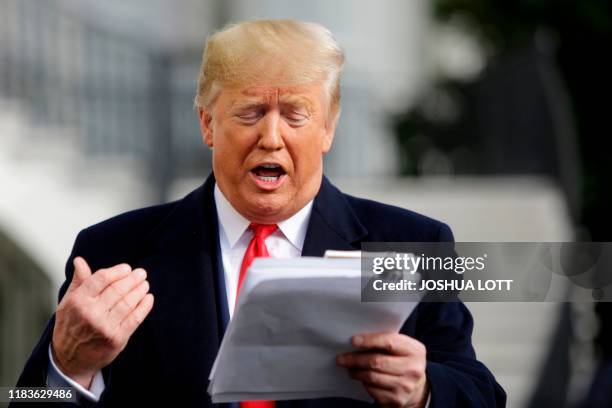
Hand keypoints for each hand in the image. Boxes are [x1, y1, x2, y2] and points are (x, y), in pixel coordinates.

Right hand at [51, 257, 153, 388]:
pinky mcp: (117, 339)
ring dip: (140, 290)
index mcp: (78, 301)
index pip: (102, 278)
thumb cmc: (70, 327)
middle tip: (141, 273)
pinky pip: (135, 318)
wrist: (70, 360)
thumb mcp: (68, 303)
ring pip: (128, 303)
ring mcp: (105, 327)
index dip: (117, 271)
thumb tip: (80, 261)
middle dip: (133, 279)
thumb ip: (79, 281)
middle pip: (118, 289)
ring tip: (145, 284)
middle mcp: (91, 313)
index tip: (127, 268)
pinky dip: (144, 306)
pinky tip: (148, 298)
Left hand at [336, 332, 428, 407]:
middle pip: (377, 361)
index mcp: (415, 350)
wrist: (417, 388)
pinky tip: (360, 377)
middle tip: (341, 358)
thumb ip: (386, 341)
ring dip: (356, 372)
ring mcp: (405, 386)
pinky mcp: (396, 400)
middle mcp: (413, 369)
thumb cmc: (403, 361)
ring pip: (372, 377)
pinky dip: (363, 383)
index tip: (353, 340)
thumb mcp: (402, 348)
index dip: (370, 340)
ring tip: (349, 367)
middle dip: (356, 359)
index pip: (389, 342)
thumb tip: (357, 340)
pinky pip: (372, 390)